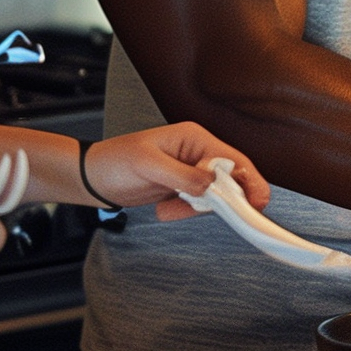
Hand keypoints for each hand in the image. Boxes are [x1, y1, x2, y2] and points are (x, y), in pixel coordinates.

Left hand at [85, 124, 270, 223]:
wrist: (94, 178)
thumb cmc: (114, 162)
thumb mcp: (147, 165)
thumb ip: (182, 175)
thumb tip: (211, 186)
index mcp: (194, 138)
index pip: (232, 160)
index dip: (248, 181)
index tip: (256, 202)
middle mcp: (197, 154)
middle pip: (230, 180)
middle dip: (217, 199)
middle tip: (201, 210)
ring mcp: (191, 172)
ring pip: (214, 197)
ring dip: (193, 208)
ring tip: (167, 207)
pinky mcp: (184, 188)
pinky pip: (197, 205)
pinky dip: (183, 212)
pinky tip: (163, 208)